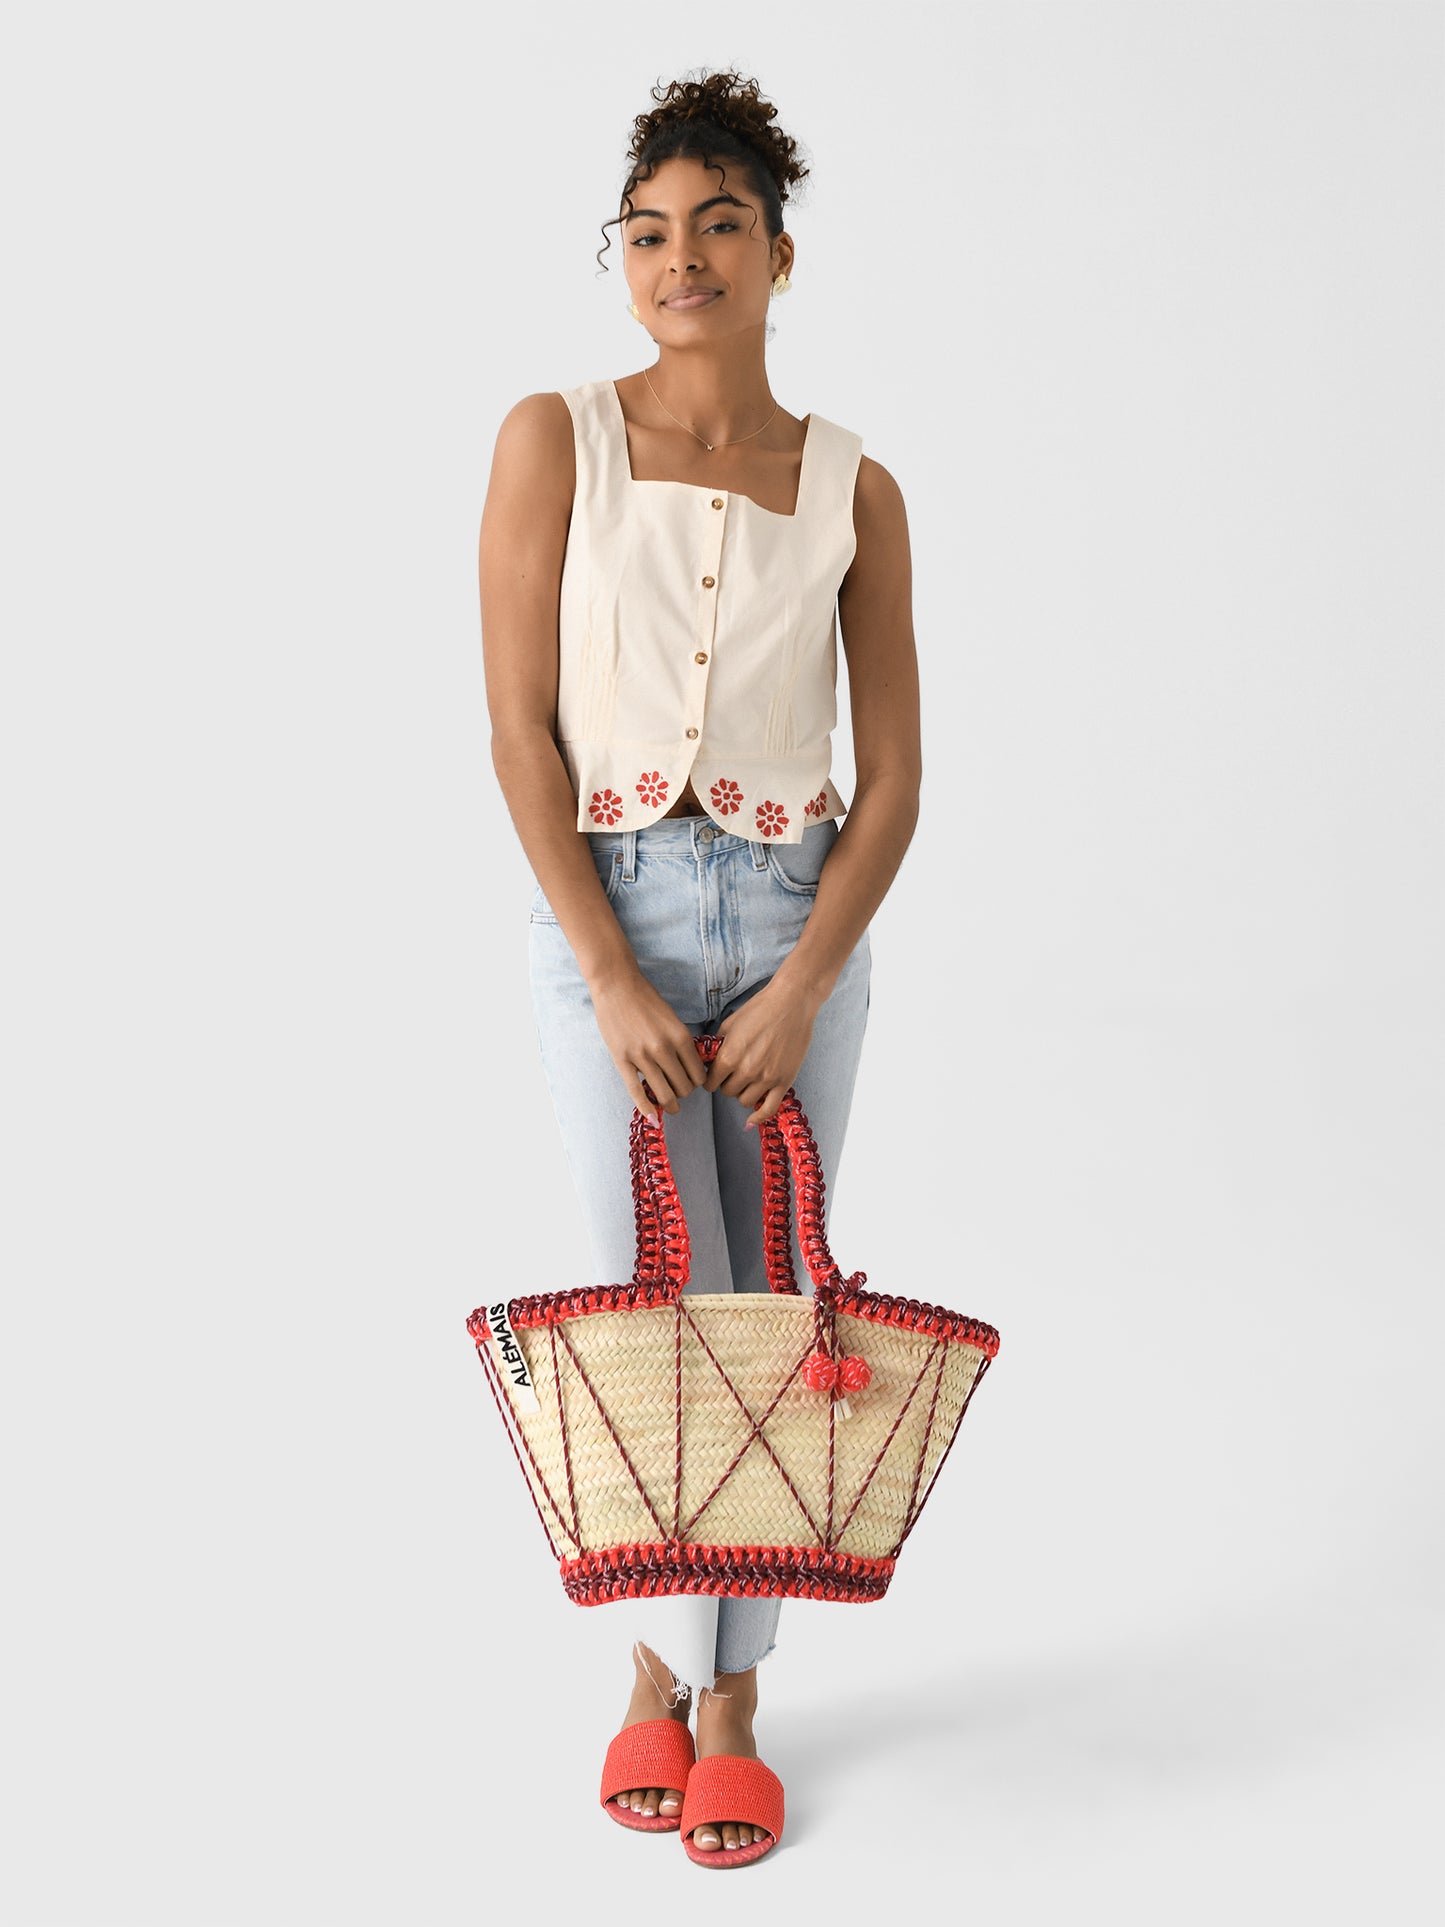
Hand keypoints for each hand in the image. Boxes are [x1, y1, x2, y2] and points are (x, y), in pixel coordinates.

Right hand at [590, 969, 707, 1119]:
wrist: (617, 986)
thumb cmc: (646, 1000)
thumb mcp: (673, 1019)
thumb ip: (682, 1043)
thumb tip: (690, 1068)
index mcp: (680, 1037)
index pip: (698, 1074)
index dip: (697, 1082)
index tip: (692, 1082)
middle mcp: (663, 1049)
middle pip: (683, 1087)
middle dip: (684, 1093)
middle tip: (680, 1092)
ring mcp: (642, 1056)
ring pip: (664, 1093)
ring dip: (670, 1104)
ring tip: (671, 1106)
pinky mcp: (622, 1060)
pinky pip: (636, 1091)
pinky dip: (646, 1107)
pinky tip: (652, 1116)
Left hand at [703, 980, 817, 1128]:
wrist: (791, 1003)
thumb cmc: (760, 1009)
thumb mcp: (729, 1024)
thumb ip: (717, 1047)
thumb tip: (709, 1061)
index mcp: (729, 1056)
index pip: (710, 1083)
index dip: (711, 1079)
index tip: (715, 1076)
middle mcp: (746, 1070)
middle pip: (727, 1092)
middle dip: (727, 1084)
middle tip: (734, 1073)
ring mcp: (766, 1078)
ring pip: (745, 1101)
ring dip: (743, 1092)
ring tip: (748, 1080)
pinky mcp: (784, 1081)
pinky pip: (768, 1108)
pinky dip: (758, 1117)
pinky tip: (751, 1119)